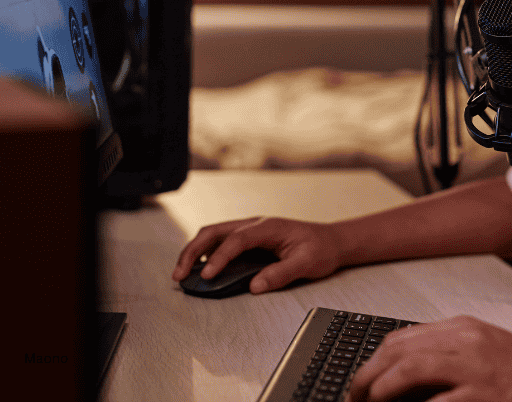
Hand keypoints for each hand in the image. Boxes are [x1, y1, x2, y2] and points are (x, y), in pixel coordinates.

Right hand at [171, 216, 343, 293]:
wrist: (332, 241)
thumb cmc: (321, 249)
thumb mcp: (307, 263)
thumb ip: (281, 274)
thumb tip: (254, 286)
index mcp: (269, 227)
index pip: (237, 240)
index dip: (219, 258)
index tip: (207, 276)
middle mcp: (256, 224)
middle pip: (215, 231)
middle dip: (193, 251)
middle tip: (179, 275)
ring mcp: (251, 230)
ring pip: (213, 235)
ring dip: (195, 252)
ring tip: (182, 274)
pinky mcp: (249, 240)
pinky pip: (221, 242)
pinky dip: (205, 254)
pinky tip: (200, 270)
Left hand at [346, 315, 511, 401]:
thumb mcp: (490, 351)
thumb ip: (452, 356)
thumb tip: (408, 376)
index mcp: (465, 328)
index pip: (402, 338)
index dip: (373, 361)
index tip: (361, 382)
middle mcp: (466, 340)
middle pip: (397, 350)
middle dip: (367, 376)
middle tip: (354, 398)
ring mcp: (476, 367)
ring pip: (408, 369)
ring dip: (378, 390)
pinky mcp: (486, 394)